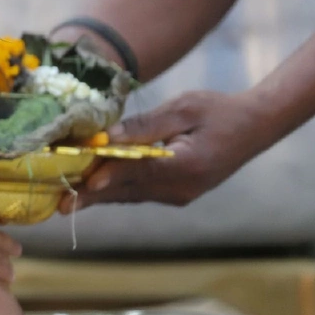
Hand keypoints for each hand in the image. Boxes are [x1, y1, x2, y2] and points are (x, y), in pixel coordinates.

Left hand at [60, 90, 272, 211]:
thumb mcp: (182, 108)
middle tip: (60, 205)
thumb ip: (144, 126)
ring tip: (67, 199)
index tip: (80, 182)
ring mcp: (180, 195)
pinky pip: (141, 193)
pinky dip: (117, 189)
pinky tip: (93, 188)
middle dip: (91, 196)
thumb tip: (106, 137)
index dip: (106, 175)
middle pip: (128, 191)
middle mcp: (181, 187)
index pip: (137, 171)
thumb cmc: (217, 111)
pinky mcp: (178, 194)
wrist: (255, 127)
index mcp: (185, 165)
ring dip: (100, 196)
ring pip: (132, 195)